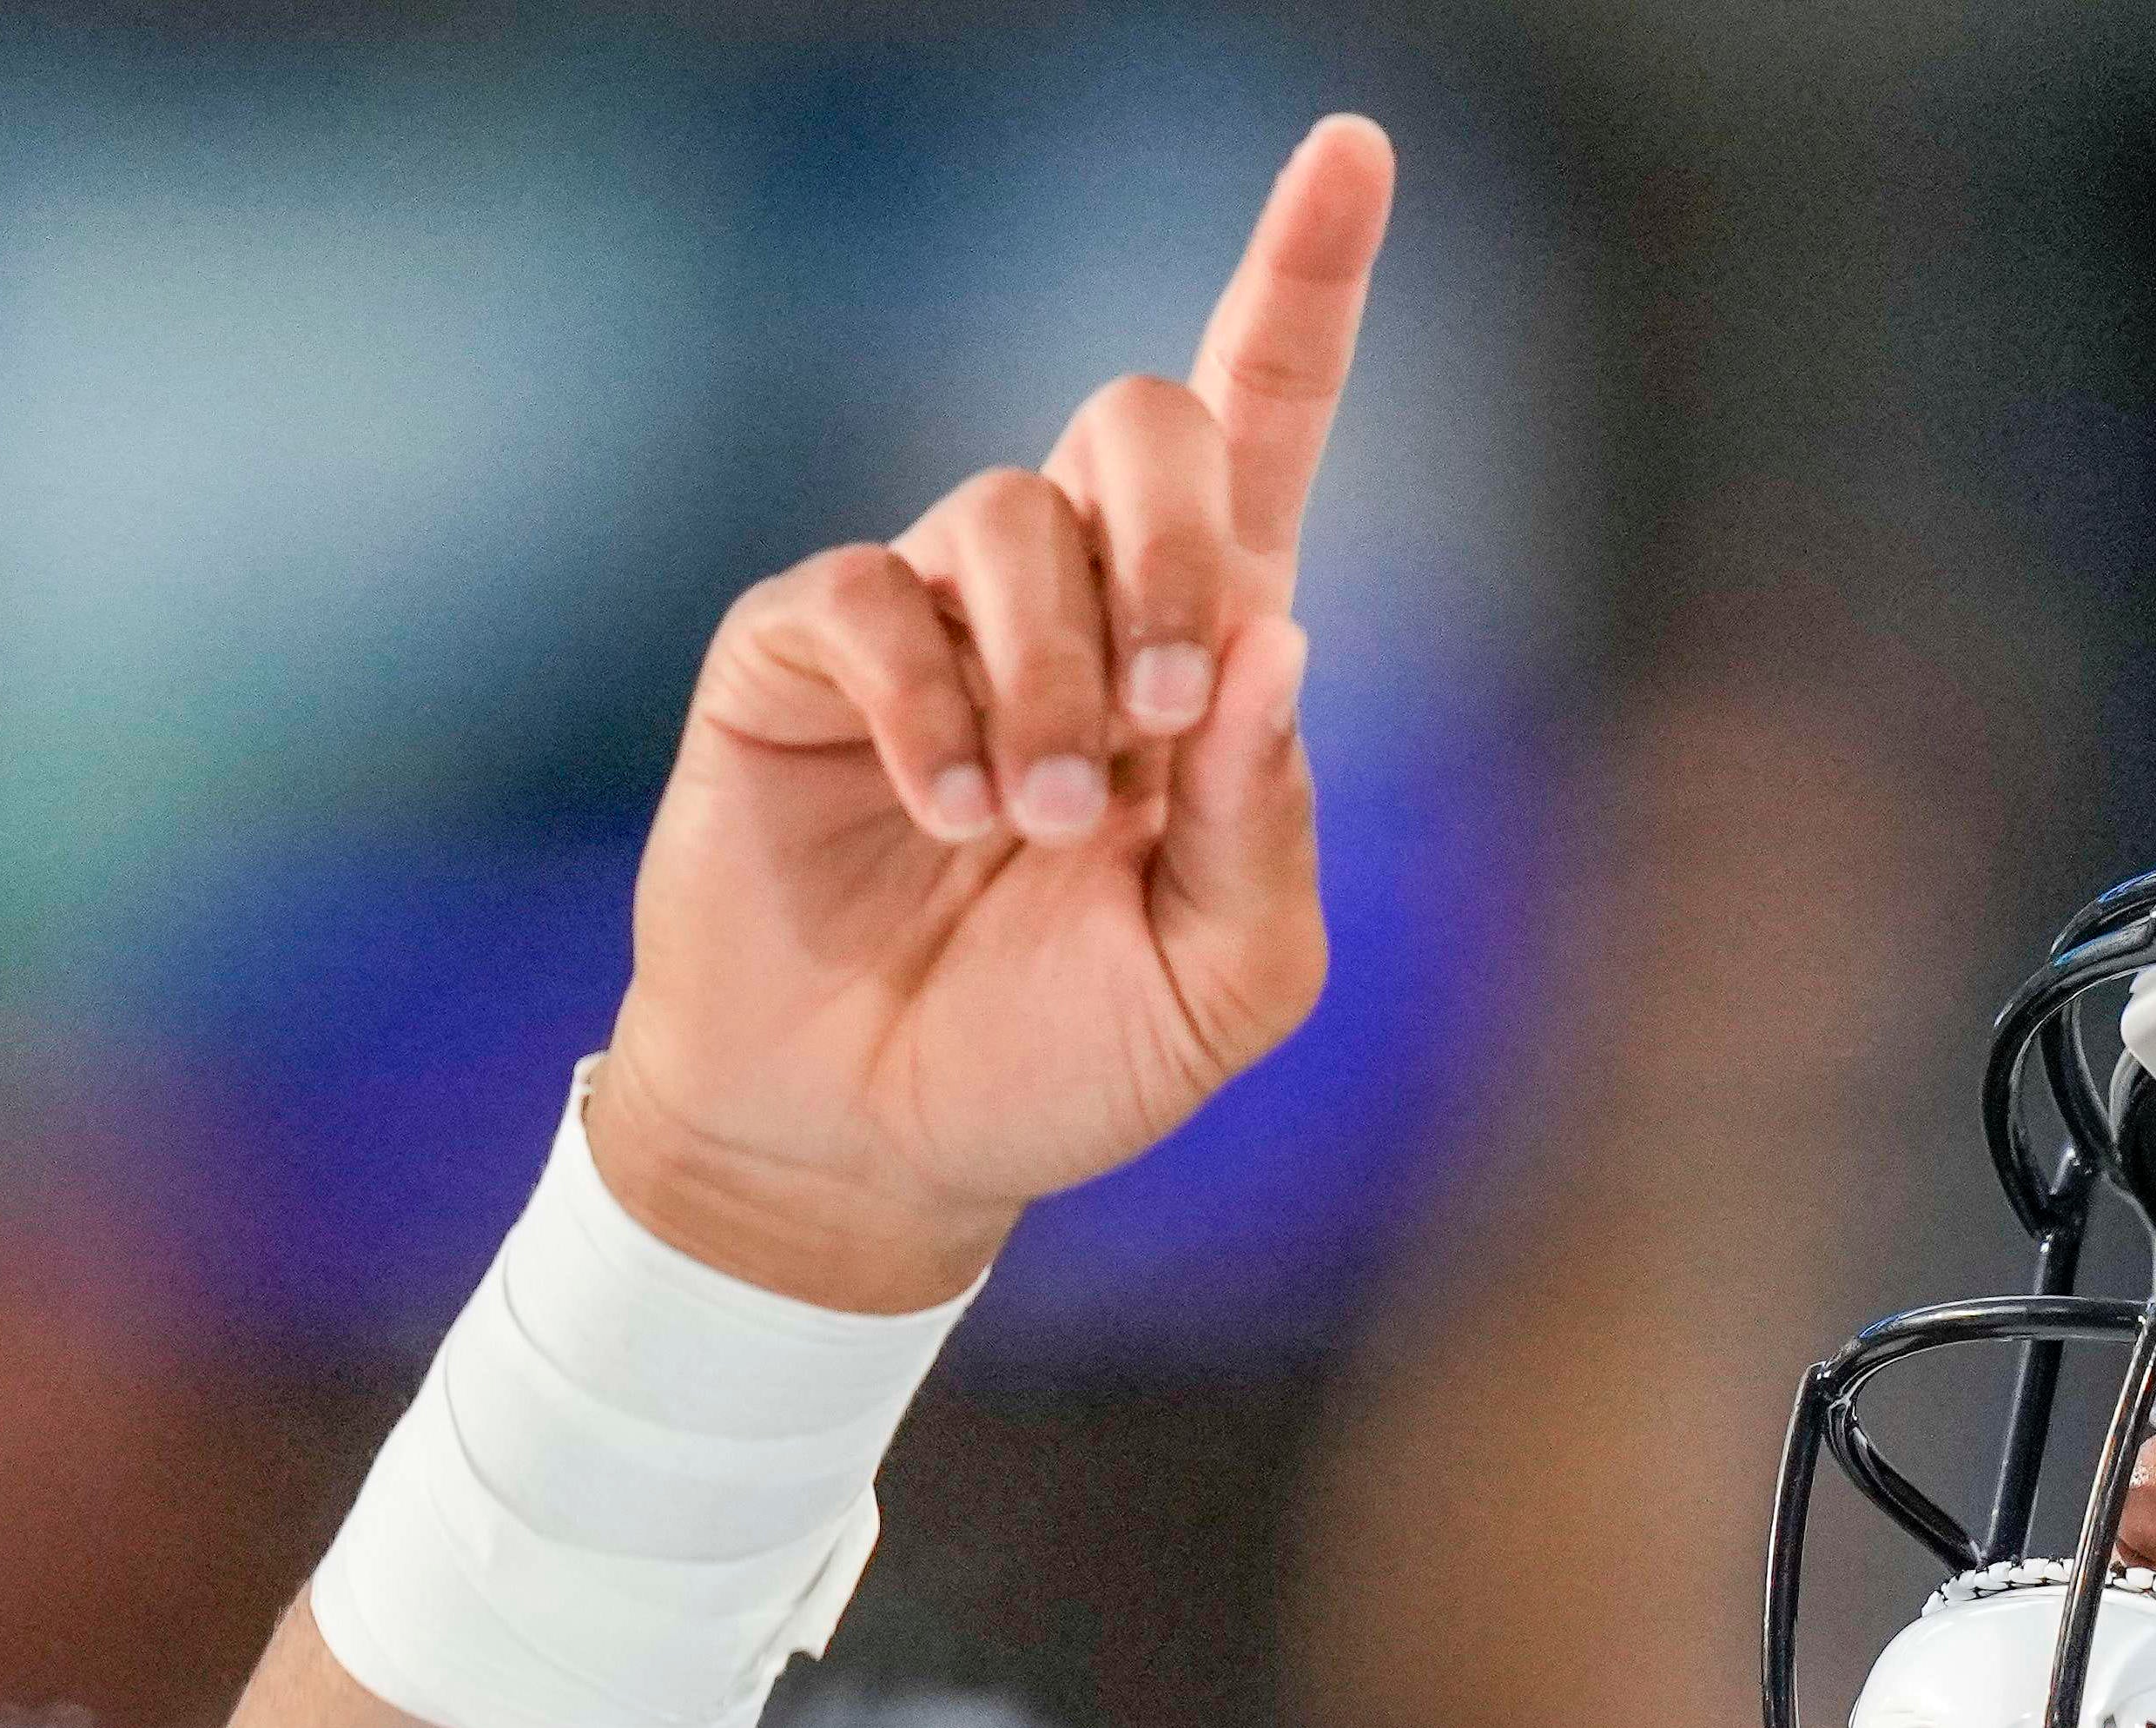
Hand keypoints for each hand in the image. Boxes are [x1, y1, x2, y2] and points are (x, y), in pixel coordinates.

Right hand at [583, 113, 1392, 1313]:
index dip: (1303, 283)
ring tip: (1027, 830)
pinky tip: (944, 813)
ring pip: (1011, 520)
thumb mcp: (1220, 984)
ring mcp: (931, 612)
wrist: (875, 1147)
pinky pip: (872, 599)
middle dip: (1180, 545)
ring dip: (1047, 682)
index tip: (1354, 152)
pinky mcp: (801, 651)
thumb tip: (1275, 651)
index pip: (1262, 426)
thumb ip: (1265, 829)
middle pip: (1144, 423)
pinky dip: (926, 707)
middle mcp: (1073, 598)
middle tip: (1171, 710)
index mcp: (1203, 657)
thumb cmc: (1058, 1059)